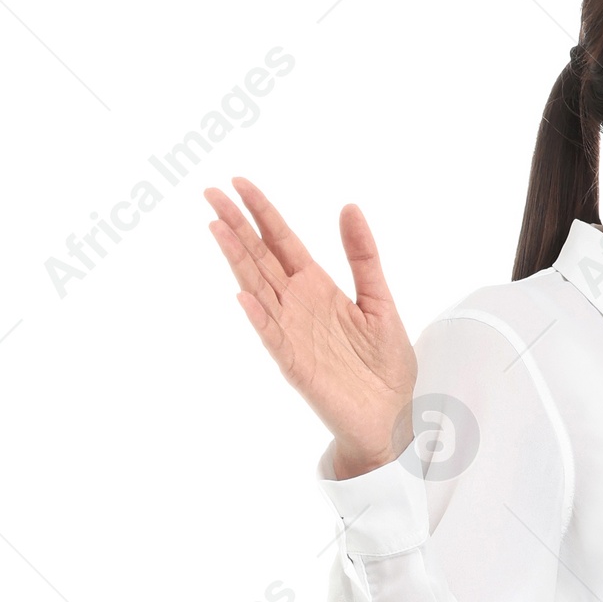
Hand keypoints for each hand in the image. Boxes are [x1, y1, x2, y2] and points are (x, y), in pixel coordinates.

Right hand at [204, 177, 417, 476]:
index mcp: (317, 287)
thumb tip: (349, 206)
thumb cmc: (385, 366)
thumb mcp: (380, 300)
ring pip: (258, 289)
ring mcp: (293, 334)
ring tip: (216, 229)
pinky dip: (259, 318)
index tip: (239, 183)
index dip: (262, 212)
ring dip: (237, 260)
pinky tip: (244, 295)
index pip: (282, 241)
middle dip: (237, 225)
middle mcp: (298, 305)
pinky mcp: (297, 366)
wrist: (392, 419)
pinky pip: (274, 338)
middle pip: (260, 258)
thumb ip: (363, 256)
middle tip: (210, 193)